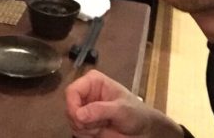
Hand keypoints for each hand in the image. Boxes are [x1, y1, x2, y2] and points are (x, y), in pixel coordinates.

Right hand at [65, 70, 183, 137]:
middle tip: (95, 126)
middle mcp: (85, 93)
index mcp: (92, 81)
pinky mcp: (85, 122)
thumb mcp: (120, 109)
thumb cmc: (136, 113)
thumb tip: (79, 114)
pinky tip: (98, 132)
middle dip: (80, 120)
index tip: (80, 119)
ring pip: (71, 120)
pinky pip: (76, 130)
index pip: (72, 90)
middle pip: (69, 106)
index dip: (72, 105)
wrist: (144, 130)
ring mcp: (84, 108)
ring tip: (100, 128)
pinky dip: (86, 134)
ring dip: (84, 129)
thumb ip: (100, 110)